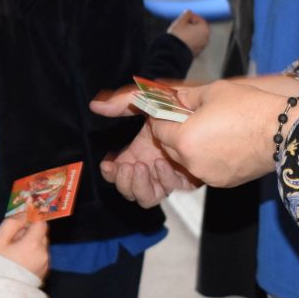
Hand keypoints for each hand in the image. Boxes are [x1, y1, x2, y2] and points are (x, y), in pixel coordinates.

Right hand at [0, 215, 48, 278]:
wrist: (1, 292)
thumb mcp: (0, 242)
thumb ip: (12, 224)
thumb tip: (23, 215)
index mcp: (32, 244)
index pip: (40, 223)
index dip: (32, 220)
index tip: (22, 223)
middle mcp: (43, 253)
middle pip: (41, 234)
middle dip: (30, 233)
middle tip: (14, 240)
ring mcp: (45, 264)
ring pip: (41, 246)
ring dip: (32, 245)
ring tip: (15, 254)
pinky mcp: (44, 272)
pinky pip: (41, 257)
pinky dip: (33, 256)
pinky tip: (20, 263)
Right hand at [89, 91, 200, 206]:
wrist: (203, 107)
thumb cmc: (175, 104)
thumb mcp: (146, 100)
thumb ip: (121, 104)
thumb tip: (95, 105)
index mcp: (138, 153)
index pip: (117, 173)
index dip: (110, 173)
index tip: (107, 164)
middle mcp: (151, 167)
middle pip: (130, 190)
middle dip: (124, 183)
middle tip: (128, 167)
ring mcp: (168, 175)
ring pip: (148, 197)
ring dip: (140, 185)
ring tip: (141, 167)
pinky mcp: (186, 180)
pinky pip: (171, 189)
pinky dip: (163, 179)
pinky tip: (162, 163)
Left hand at [148, 80, 298, 186]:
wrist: (284, 132)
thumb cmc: (250, 108)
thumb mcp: (214, 91)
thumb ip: (187, 97)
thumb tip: (175, 98)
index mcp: (184, 139)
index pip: (158, 130)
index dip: (160, 118)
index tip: (167, 111)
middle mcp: (192, 163)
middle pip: (170, 149)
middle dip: (174, 134)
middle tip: (188, 119)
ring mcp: (208, 176)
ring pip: (188, 161)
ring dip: (191, 148)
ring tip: (209, 130)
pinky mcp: (224, 182)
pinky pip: (206, 169)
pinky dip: (208, 158)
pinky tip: (223, 144)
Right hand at [168, 10, 209, 56]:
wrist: (174, 53)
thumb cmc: (178, 36)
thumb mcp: (181, 21)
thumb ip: (186, 14)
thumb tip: (188, 12)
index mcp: (204, 28)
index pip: (198, 19)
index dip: (189, 17)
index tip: (182, 18)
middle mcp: (206, 38)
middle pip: (198, 28)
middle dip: (190, 26)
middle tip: (180, 25)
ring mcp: (202, 46)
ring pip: (195, 36)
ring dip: (189, 34)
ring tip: (179, 34)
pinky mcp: (196, 53)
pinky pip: (193, 44)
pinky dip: (188, 41)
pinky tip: (180, 41)